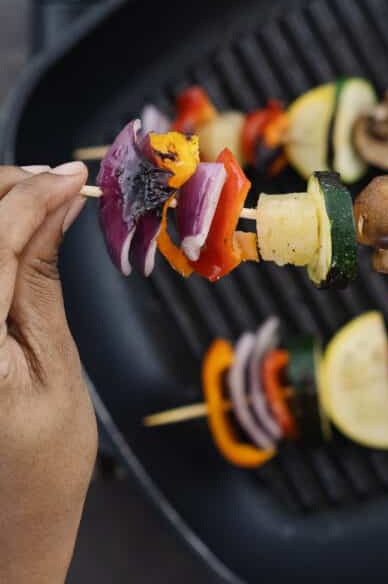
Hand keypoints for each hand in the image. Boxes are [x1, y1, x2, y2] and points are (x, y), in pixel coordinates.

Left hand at [0, 163, 96, 583]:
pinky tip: (8, 233)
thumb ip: (41, 279)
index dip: (29, 196)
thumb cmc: (40, 461)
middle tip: (55, 184)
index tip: (71, 175)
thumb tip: (57, 205)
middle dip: (1, 190)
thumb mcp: (54, 366)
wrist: (0, 521)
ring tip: (36, 203)